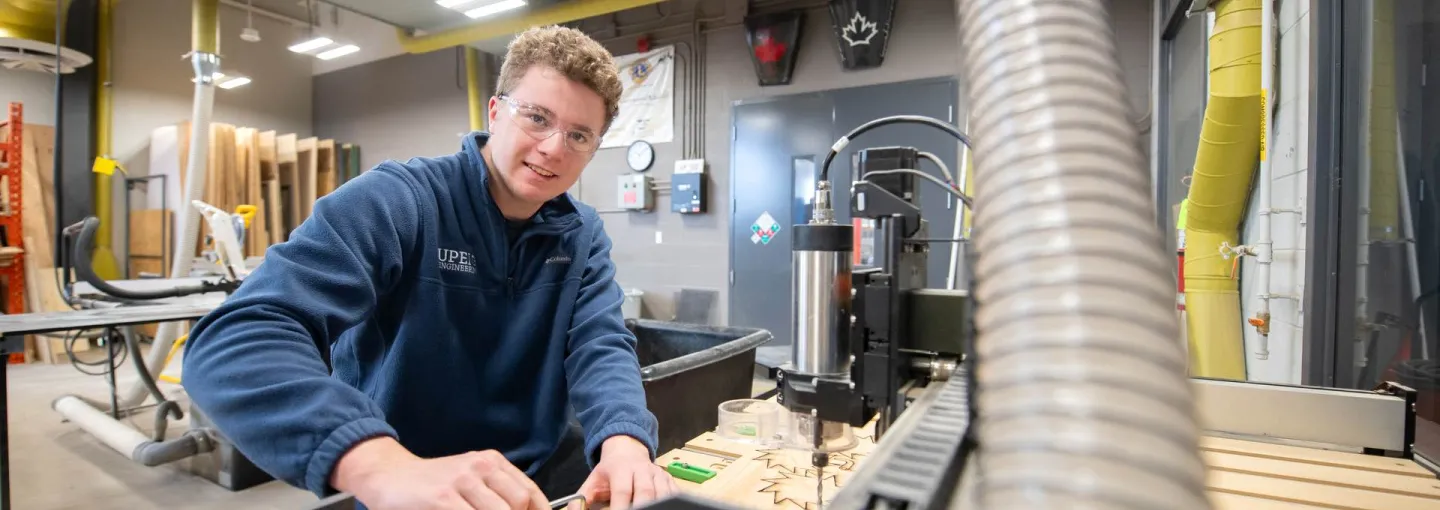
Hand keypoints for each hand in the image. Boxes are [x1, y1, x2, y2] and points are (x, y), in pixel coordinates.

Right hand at [332, 436, 547, 509]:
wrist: (389, 475)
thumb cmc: (433, 483)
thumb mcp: (470, 478)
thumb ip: (496, 492)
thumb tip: (525, 509)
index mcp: (492, 462)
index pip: (530, 492)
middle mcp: (480, 467)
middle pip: (518, 504)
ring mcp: (461, 481)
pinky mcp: (442, 498)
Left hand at [576, 436, 676, 509]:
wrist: (627, 449)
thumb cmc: (609, 470)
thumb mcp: (592, 481)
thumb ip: (581, 499)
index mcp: (621, 469)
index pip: (622, 490)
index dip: (621, 507)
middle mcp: (641, 470)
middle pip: (646, 492)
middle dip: (643, 508)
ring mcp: (656, 473)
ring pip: (663, 492)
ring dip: (659, 506)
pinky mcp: (667, 478)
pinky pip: (674, 492)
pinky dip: (672, 501)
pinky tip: (667, 508)